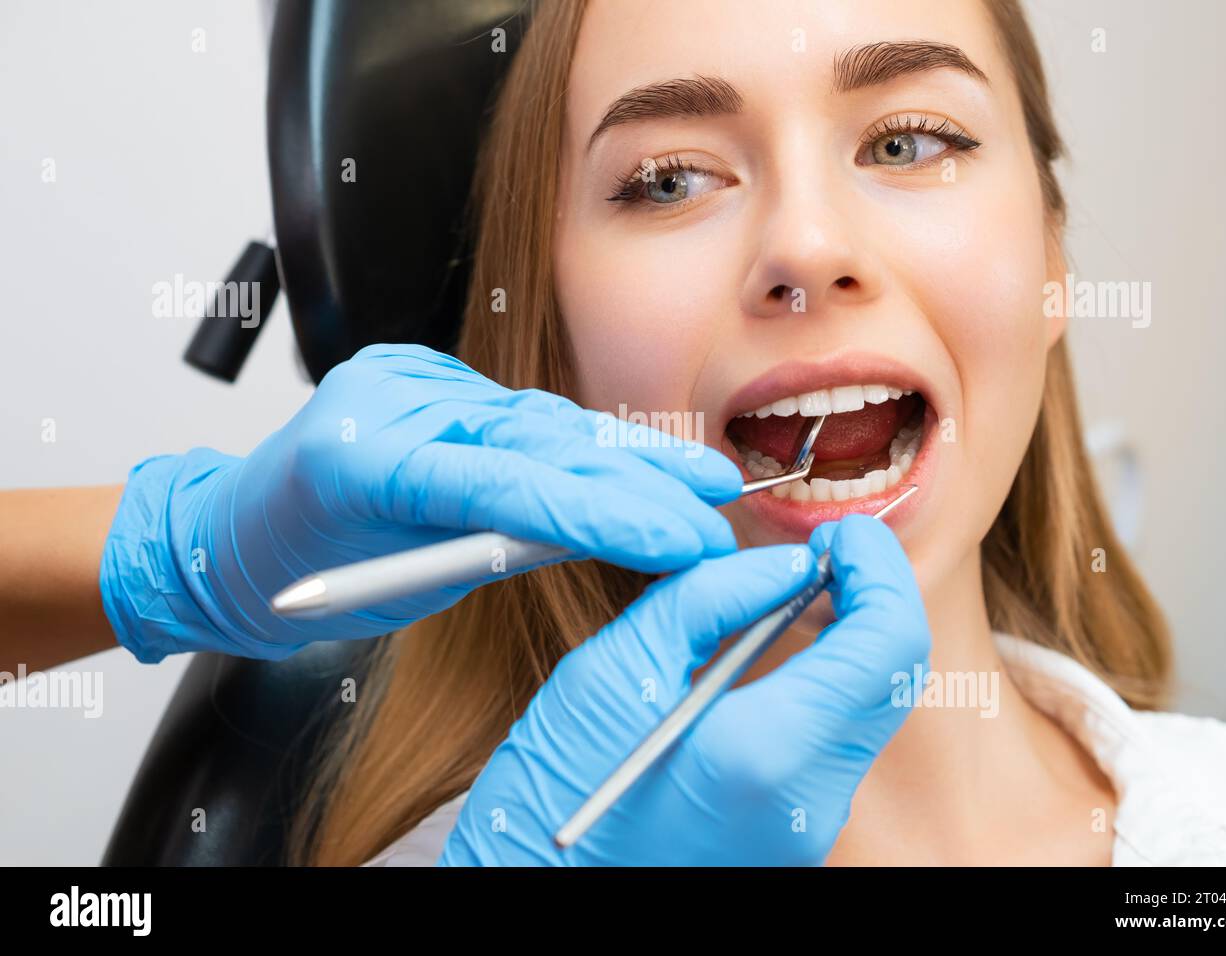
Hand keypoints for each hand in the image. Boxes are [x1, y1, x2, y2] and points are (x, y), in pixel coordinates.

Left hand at [100, 343, 739, 661]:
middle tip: (716, 508)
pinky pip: (523, 413)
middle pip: (541, 440)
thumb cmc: (299, 577)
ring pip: (543, 421)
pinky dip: (582, 443)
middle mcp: (390, 398)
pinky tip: (640, 459)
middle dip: (638, 479)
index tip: (681, 538)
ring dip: (626, 456)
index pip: (508, 485)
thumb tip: (593, 526)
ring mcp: (410, 378)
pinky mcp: (427, 376)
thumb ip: (491, 545)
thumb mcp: (398, 585)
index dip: (606, 513)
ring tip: (701, 482)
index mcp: (363, 460)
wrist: (232, 534)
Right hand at [437, 513, 931, 865]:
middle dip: (872, 596)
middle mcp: (810, 799)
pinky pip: (833, 743)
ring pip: (867, 709)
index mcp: (768, 752)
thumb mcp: (612, 671)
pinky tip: (770, 656)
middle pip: (893, 676)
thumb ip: (708, 600)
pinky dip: (822, 683)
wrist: (534, 894)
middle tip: (821, 554)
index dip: (878, 568)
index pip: (887, 641)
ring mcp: (807, 826)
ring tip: (791, 593)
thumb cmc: (553, 796)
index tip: (841, 534)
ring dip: (848, 638)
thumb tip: (782, 564)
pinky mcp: (791, 836)